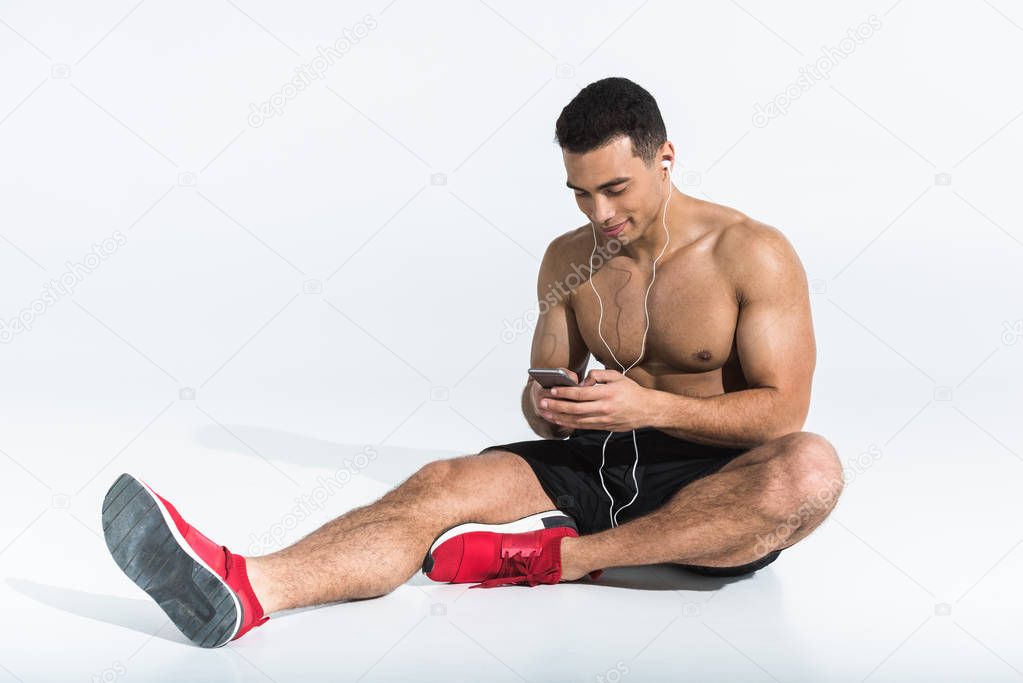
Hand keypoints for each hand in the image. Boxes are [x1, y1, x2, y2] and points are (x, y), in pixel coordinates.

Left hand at [537, 369, 654, 431]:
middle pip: (575, 408)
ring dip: (559, 417)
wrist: (647, 410)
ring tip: (546, 413)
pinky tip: (559, 421)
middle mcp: (604, 408)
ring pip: (577, 420)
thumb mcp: (617, 376)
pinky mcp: (604, 427)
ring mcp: (604, 419)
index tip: (553, 390)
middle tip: (542, 403)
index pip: (581, 394)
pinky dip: (569, 424)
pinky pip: (583, 427)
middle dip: (557, 406)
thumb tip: (583, 381)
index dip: (565, 392)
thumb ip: (598, 375)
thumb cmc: (631, 391)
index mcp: (607, 393)